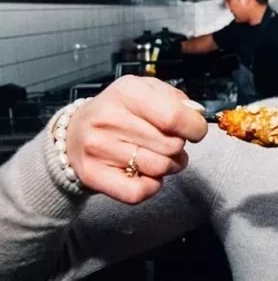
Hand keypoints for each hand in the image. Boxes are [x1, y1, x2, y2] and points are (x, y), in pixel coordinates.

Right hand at [64, 75, 207, 203]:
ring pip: (159, 168)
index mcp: (127, 92)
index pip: (174, 116)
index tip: (195, 131)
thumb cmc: (120, 112)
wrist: (73, 133)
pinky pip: (138, 192)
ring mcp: (98, 148)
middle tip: (172, 145)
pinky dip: (151, 187)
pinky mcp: (93, 175)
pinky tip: (145, 174)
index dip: (195, 128)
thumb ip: (177, 100)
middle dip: (180, 148)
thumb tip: (196, 117)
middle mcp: (109, 118)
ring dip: (169, 167)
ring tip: (160, 157)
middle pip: (171, 145)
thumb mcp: (146, 92)